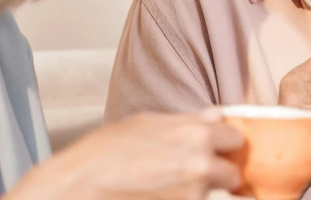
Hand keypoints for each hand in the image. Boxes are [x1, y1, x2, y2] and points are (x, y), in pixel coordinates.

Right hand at [5, 110, 242, 199]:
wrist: (74, 191)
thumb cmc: (101, 155)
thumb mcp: (144, 123)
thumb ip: (187, 121)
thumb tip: (216, 119)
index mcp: (196, 136)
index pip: (236, 139)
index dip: (224, 144)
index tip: (215, 149)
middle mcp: (201, 167)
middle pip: (233, 173)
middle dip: (219, 174)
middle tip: (196, 175)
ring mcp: (194, 197)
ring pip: (224, 198)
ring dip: (212, 195)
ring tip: (182, 190)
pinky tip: (171, 198)